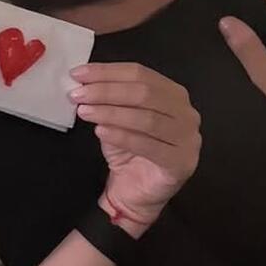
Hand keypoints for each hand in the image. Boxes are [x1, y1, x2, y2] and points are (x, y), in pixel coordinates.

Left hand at [70, 63, 201, 230]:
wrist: (136, 194)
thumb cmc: (128, 152)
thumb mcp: (116, 118)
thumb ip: (108, 98)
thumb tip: (82, 79)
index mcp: (173, 94)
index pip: (140, 73)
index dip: (108, 71)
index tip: (78, 74)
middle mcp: (186, 112)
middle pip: (144, 93)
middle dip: (106, 90)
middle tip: (79, 94)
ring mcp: (187, 138)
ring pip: (146, 118)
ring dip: (110, 112)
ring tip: (84, 112)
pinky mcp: (181, 162)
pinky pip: (148, 145)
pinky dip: (122, 136)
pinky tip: (101, 131)